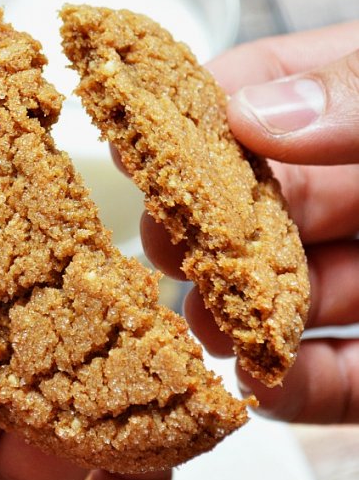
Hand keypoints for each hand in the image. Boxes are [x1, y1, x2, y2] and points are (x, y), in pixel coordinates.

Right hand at [142, 20, 358, 423]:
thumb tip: (251, 112)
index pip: (263, 95)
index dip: (200, 115)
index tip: (144, 136)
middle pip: (259, 202)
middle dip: (204, 226)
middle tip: (162, 244)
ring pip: (284, 293)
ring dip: (235, 311)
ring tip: (200, 322)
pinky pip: (336, 376)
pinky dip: (293, 384)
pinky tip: (259, 382)